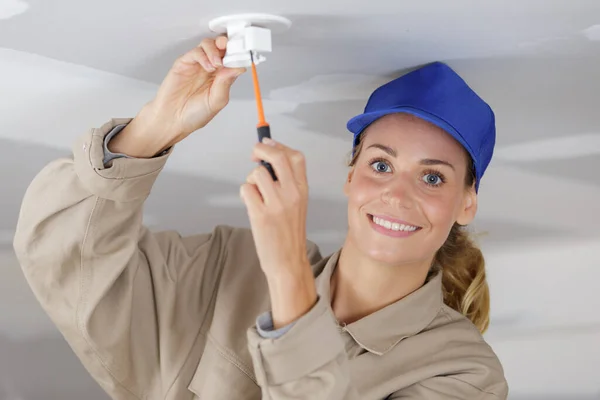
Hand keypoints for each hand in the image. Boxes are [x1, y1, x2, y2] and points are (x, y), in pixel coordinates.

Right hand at [109, 36, 245, 157]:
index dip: (240, 54)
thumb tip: (238, 68)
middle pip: (222, 47)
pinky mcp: (184, 63)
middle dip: (229, 44)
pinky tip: (207, 66)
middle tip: (232, 49)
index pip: (234, 59)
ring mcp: (198, 64)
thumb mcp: (216, 101)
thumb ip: (226, 83)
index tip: (245, 54)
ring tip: (217, 64)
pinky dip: (203, 55)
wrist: (172, 120)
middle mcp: (211, 69)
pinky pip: (195, 52)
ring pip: (209, 44)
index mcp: (222, 77)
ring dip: (216, 50)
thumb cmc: (193, 114)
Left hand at [240, 138, 316, 328]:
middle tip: (254, 155)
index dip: (279, 145)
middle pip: (276, 157)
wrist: (288, 261)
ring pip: (257, 173)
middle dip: (261, 149)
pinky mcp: (260, 215)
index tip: (268, 143)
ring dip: (251, 179)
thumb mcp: (298, 204)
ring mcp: (276, 204)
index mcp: (303, 189)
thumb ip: (288, 183)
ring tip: (255, 193)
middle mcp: (292, 194)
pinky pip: (246, 189)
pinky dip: (245, 194)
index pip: (296, 156)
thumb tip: (268, 158)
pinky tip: (251, 205)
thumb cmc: (290, 232)